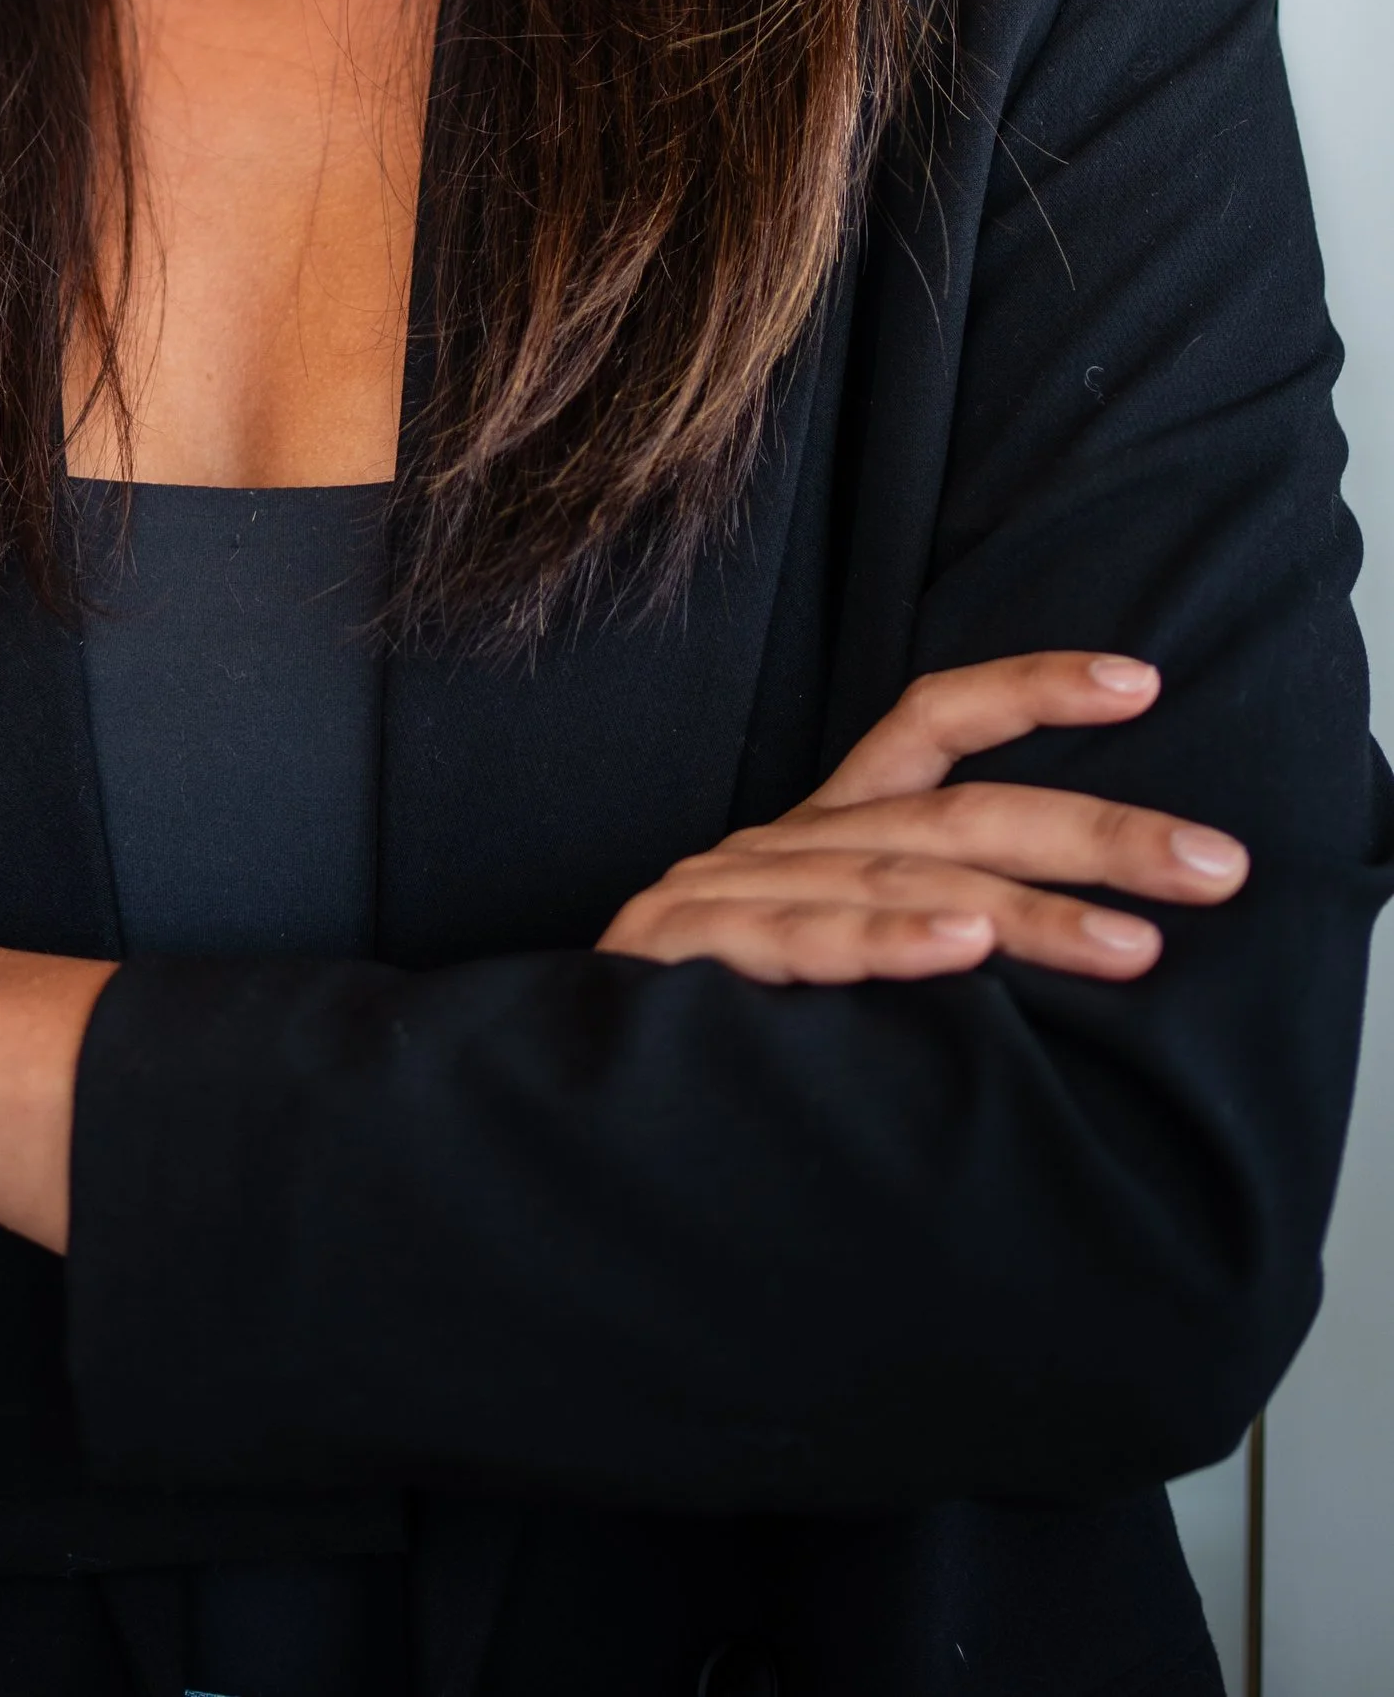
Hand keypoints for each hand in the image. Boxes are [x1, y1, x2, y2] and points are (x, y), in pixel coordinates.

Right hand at [595, 652, 1246, 985]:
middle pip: (953, 812)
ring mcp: (727, 895)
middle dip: (1095, 832)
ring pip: (896, 881)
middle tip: (1216, 864)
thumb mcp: (832, 959)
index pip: (929, 723)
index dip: (1029, 689)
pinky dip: (885, 943)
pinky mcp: (680, 958)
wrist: (557, 1089)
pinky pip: (798, 943)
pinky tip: (960, 946)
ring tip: (1129, 942)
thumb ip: (925, 932)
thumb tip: (1090, 936)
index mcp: (823, 831)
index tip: (1142, 683)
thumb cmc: (715, 1035)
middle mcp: (781, 844)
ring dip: (1025, 912)